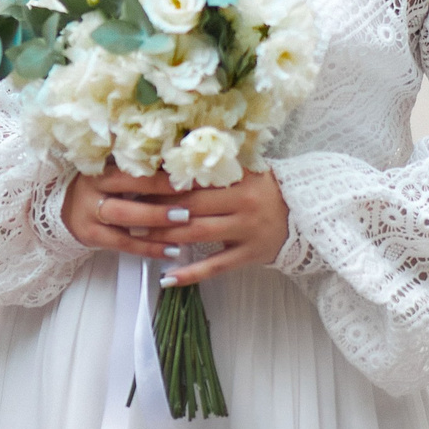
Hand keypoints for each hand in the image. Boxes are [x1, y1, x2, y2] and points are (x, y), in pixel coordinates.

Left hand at [63, 168, 289, 284]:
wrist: (307, 214)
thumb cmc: (266, 187)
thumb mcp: (245, 169)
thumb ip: (213, 164)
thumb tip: (169, 151)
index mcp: (238, 179)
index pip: (191, 180)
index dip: (160, 182)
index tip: (130, 182)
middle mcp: (241, 204)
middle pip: (189, 208)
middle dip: (153, 211)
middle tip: (121, 211)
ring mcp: (245, 232)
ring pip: (197, 236)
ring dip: (164, 238)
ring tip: (135, 238)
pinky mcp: (248, 256)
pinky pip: (215, 268)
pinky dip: (190, 274)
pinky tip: (166, 277)